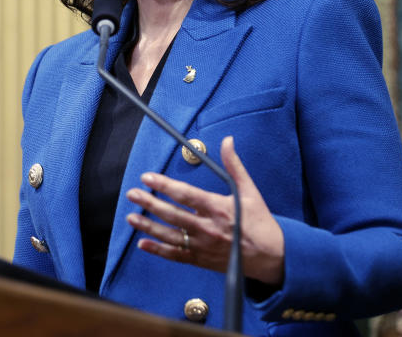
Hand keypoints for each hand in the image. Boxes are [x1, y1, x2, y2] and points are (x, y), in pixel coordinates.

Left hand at [125, 136, 284, 285]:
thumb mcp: (249, 190)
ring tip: (131, 217)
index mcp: (218, 208)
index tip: (148, 177)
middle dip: (150, 203)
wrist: (271, 256)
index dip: (164, 185)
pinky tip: (142, 244)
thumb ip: (234, 165)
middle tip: (132, 194)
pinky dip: (158, 251)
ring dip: (148, 227)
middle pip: (172, 214)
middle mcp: (208, 228)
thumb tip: (228, 140)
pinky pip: (176, 255)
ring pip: (170, 236)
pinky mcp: (202, 260)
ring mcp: (203, 246)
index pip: (185, 194)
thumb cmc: (259, 221)